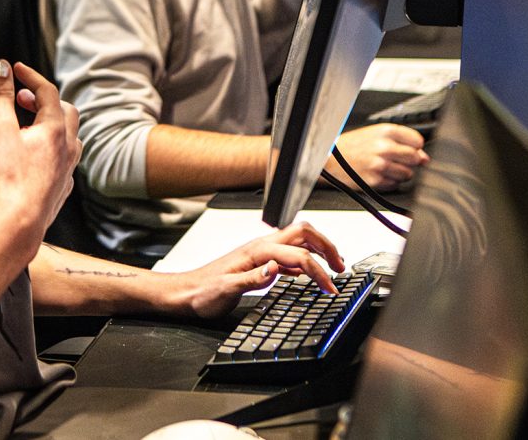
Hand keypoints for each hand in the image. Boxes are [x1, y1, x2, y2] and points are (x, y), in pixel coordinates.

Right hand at [0, 60, 80, 233]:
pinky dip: (55, 148)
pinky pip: (66, 159)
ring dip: (54, 125)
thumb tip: (2, 68)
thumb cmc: (9, 177)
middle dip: (44, 100)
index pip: (47, 91)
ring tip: (31, 126)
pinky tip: (38, 157)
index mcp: (56, 128)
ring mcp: (69, 167)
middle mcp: (69, 146)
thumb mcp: (1, 130)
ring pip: (71, 136)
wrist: (19, 221)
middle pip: (66, 111)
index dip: (30, 76)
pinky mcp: (64, 186)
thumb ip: (1, 96)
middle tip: (21, 99)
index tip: (15, 69)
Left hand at [174, 222, 346, 318]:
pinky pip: (289, 254)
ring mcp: (262, 252)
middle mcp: (262, 246)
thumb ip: (252, 279)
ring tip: (333, 266)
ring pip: (299, 240)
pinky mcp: (260, 261)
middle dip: (326, 247)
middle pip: (304, 233)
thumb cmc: (203, 292)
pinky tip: (309, 273)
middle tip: (340, 267)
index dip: (318, 272)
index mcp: (257, 251)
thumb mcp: (226, 290)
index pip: (299, 255)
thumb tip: (275, 268)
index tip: (330, 287)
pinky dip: (306, 260)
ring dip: (319, 249)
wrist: (186, 293)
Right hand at [330, 124, 428, 190]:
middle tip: (399, 161)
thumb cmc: (351, 146)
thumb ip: (401, 141)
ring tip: (386, 168)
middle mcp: (384, 147)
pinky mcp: (376, 180)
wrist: (330, 160)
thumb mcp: (374, 134)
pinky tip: (379, 175)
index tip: (411, 150)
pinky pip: (395, 184)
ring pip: (407, 174)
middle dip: (411, 162)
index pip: (417, 141)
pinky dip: (390, 182)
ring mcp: (380, 165)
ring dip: (401, 173)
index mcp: (385, 131)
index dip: (416, 147)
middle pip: (415, 158)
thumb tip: (424, 156)